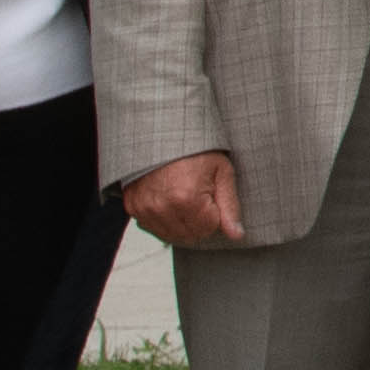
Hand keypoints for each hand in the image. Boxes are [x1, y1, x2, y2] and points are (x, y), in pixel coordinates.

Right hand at [118, 154, 246, 252]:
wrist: (163, 133)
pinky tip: (169, 201)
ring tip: (184, 196)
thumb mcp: (222, 172)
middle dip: (199, 221)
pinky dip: (164, 220)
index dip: (215, 214)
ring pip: (171, 236)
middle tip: (199, 195)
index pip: (208, 229)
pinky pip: (153, 228)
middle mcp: (162, 208)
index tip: (211, 194)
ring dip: (181, 223)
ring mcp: (144, 209)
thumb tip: (237, 235)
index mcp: (186, 199)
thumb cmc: (196, 150)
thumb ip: (230, 207)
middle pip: (190, 236)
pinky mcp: (133, 207)